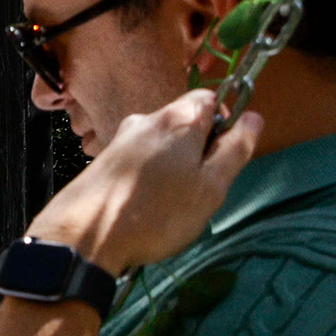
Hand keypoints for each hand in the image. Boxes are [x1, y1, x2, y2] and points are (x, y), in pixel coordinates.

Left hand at [31, 87, 260, 276]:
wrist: (82, 237)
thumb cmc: (156, 213)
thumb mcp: (211, 186)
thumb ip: (235, 149)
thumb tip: (253, 117)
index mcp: (176, 119)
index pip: (210, 98)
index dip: (225, 122)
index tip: (224, 155)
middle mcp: (144, 121)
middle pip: (185, 123)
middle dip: (200, 151)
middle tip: (198, 189)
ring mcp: (119, 141)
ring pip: (162, 145)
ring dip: (174, 168)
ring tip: (169, 204)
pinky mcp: (103, 162)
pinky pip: (139, 161)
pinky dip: (150, 178)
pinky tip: (145, 207)